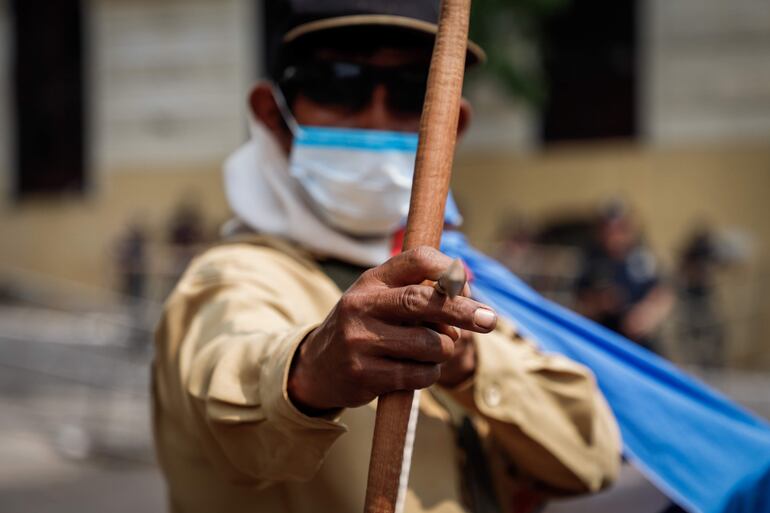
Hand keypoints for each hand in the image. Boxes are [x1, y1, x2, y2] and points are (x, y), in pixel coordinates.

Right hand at [287, 247, 496, 413]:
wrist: (318, 366)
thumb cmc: (366, 327)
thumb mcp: (382, 297)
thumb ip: (419, 290)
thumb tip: (468, 295)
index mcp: (372, 279)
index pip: (418, 260)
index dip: (449, 270)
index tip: (468, 286)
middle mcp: (362, 305)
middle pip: (424, 301)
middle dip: (464, 311)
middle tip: (490, 321)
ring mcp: (360, 340)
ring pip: (430, 344)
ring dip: (445, 350)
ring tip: (434, 351)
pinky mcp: (364, 374)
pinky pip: (420, 374)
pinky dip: (431, 373)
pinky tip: (418, 370)